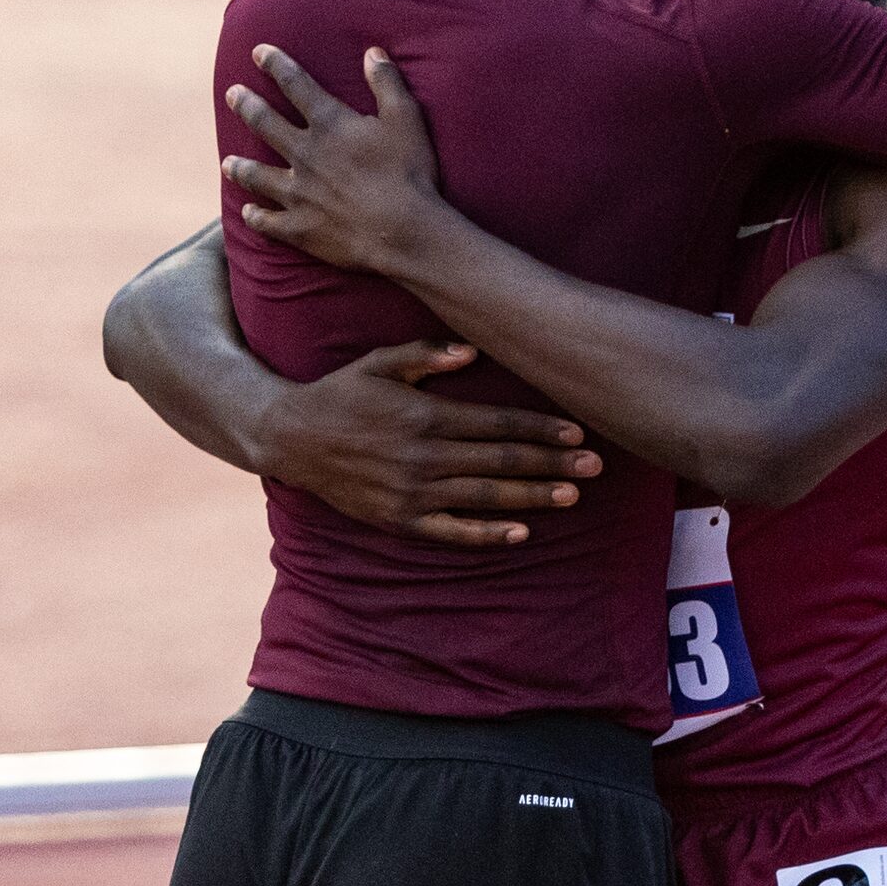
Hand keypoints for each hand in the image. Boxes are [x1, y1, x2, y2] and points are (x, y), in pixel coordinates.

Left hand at [224, 45, 446, 274]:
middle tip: (232, 95)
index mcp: (329, 124)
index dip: (275, 65)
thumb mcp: (406, 119)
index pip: (295, 85)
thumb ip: (386, 83)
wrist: (402, 233)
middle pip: (265, 124)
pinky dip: (256, 217)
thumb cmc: (409, 173)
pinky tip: (248, 213)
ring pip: (257, 176)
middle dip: (246, 105)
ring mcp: (298, 194)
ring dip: (240, 168)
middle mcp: (305, 154)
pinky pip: (268, 222)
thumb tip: (372, 52)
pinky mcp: (299, 228)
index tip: (257, 52)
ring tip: (227, 162)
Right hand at [250, 339, 603, 547]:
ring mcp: (412, 493)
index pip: (497, 425)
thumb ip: (427, 355)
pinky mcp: (399, 519)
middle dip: (552, 464)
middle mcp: (424, 457)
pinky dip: (487, 534)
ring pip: (485, 497)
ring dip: (533, 497)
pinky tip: (521, 532)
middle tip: (595, 468)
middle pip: (501, 462)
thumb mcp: (379, 361)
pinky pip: (451, 532)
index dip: (540, 430)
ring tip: (572, 496)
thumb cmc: (341, 392)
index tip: (578, 432)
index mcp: (425, 415)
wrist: (291, 438)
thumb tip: (473, 352)